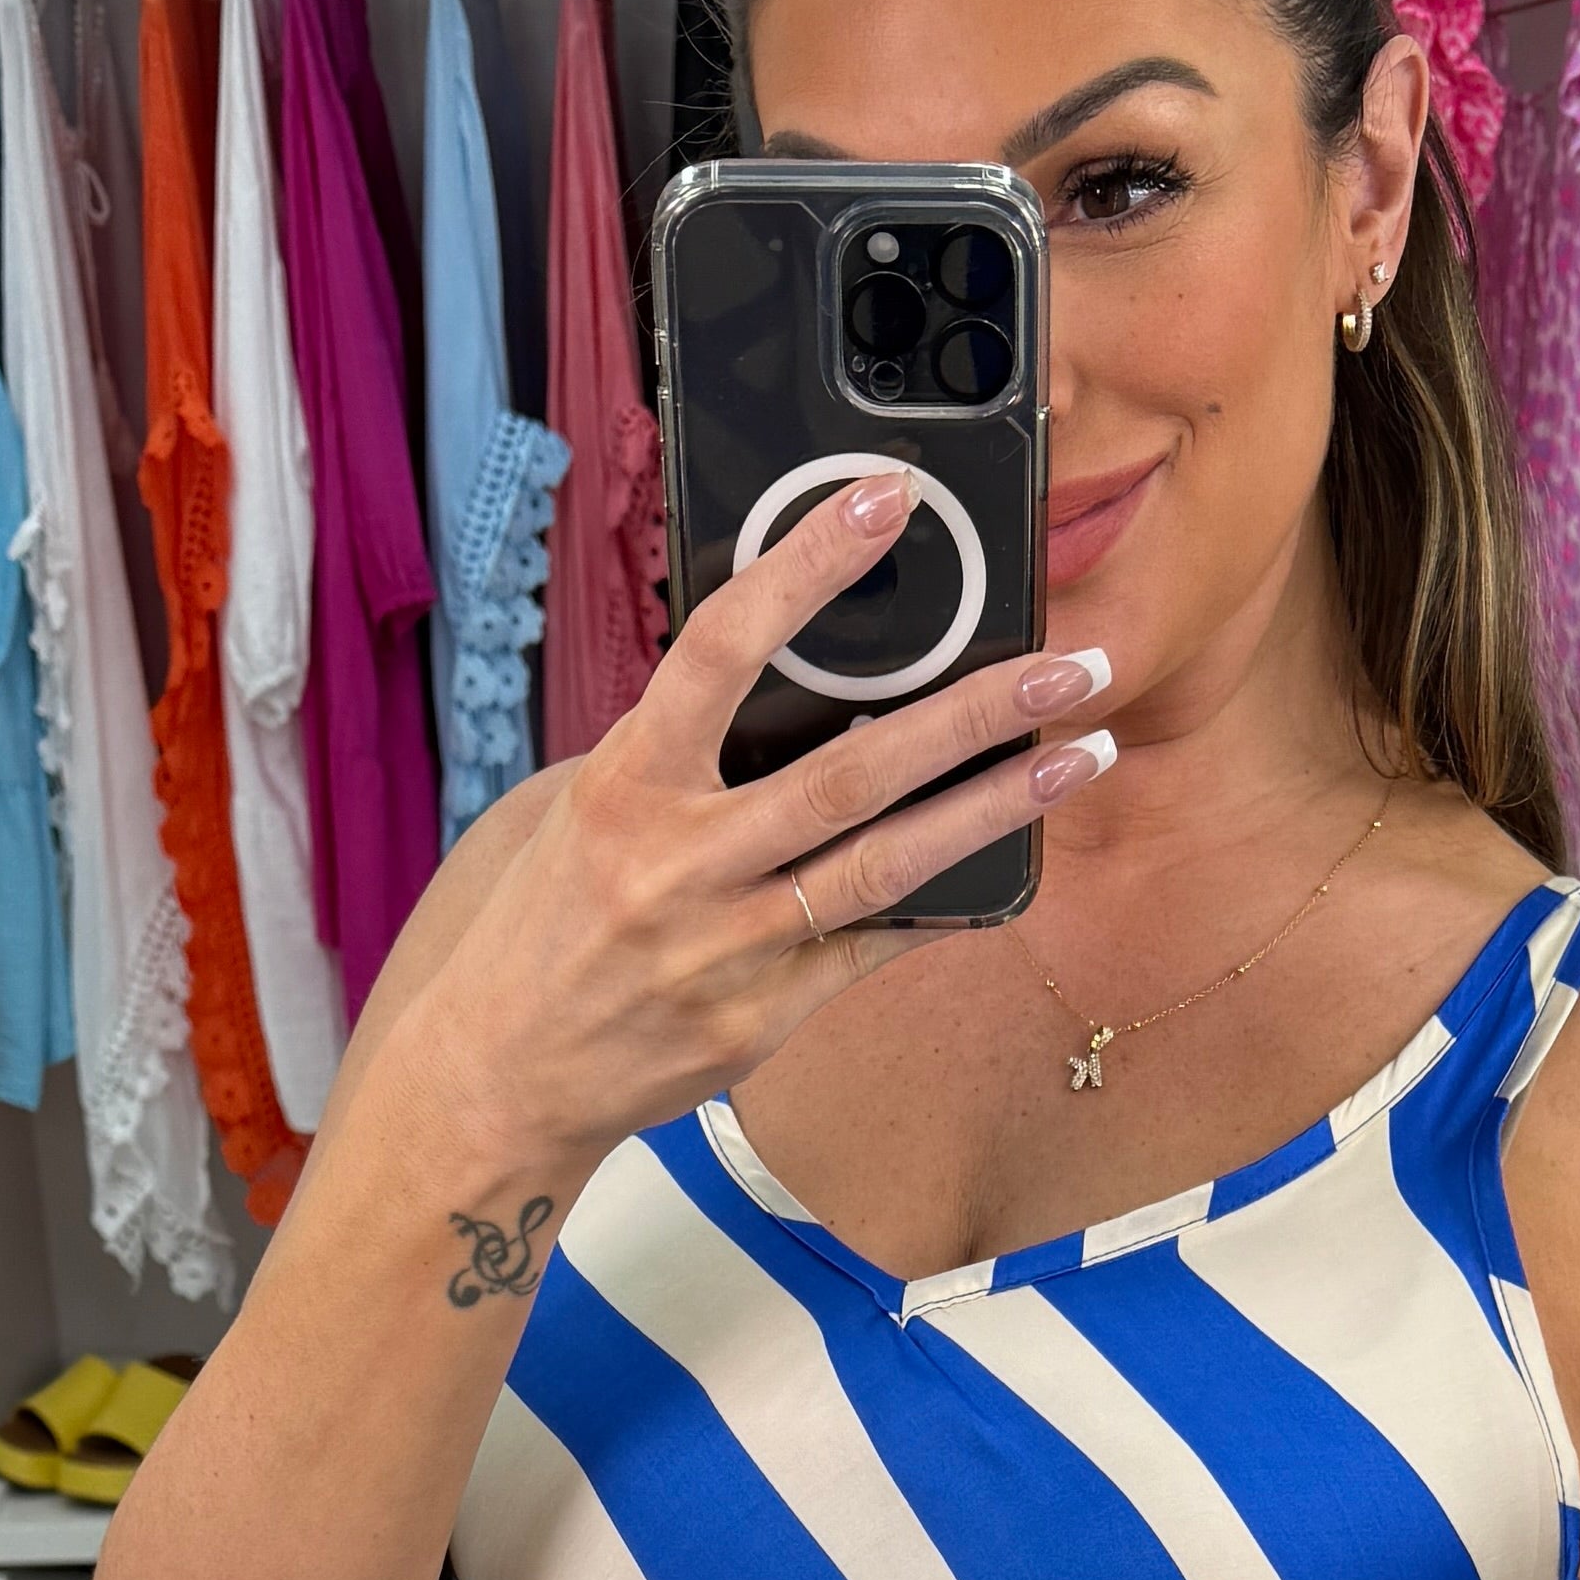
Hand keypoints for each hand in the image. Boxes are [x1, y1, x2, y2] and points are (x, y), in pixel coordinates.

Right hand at [410, 473, 1111, 1201]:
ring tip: (1080, 756)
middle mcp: (680, 864)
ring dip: (997, 808)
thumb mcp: (578, 812)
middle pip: (852, 771)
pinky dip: (949, 903)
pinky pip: (876, 948)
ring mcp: (728, 950)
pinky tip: (1012, 865)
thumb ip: (673, 753)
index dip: (805, 566)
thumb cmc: (542, 928)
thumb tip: (783, 684)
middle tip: (1068, 664)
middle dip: (974, 711)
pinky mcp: (761, 1021)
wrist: (499, 1079)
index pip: (720, 646)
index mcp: (625, 786)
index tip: (885, 501)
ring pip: (890, 865)